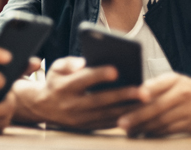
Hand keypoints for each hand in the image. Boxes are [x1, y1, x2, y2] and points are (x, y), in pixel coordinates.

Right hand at [13, 56, 148, 129]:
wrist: (43, 107)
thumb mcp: (56, 67)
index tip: (116, 69)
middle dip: (123, 95)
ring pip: (108, 115)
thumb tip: (83, 62)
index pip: (83, 79)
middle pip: (101, 100)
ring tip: (147, 102)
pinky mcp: (87, 127)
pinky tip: (139, 111)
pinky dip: (124, 118)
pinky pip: (108, 124)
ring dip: (128, 109)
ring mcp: (80, 119)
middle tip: (143, 91)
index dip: (99, 74)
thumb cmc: (56, 81)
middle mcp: (72, 104)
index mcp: (64, 87)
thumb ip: (69, 62)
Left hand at [117, 73, 190, 136]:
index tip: (137, 95)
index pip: (159, 84)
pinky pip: (168, 130)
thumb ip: (155, 85)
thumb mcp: (175, 80)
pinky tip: (142, 134)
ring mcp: (188, 111)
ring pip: (162, 121)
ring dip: (143, 128)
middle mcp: (183, 94)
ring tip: (127, 130)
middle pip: (158, 107)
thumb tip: (133, 93)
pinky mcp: (190, 125)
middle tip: (121, 122)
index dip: (148, 90)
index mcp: (175, 80)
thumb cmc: (188, 89)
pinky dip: (154, 133)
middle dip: (138, 116)